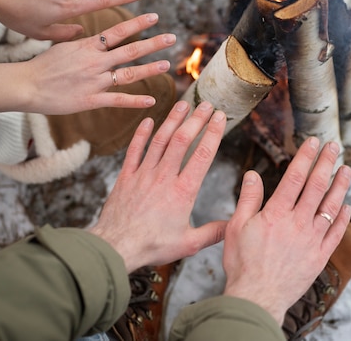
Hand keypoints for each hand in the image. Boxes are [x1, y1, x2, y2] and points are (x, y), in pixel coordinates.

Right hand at [0, 13, 174, 114]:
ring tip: (166, 64)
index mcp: (88, 46)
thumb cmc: (40, 65)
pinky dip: (135, 101)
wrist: (26, 85)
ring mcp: (95, 81)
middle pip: (130, 50)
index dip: (138, 24)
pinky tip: (151, 101)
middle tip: (172, 37)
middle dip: (153, 43)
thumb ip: (78, 41)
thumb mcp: (60, 45)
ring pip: (128, 74)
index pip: (118, 31)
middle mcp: (95, 61)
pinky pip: (118, 100)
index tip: (154, 16)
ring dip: (150, 69)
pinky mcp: (91, 99)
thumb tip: (86, 33)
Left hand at [88, 101, 227, 272]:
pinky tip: (148, 121)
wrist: (116, 246)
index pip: (202, 155)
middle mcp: (164, 177)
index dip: (213, 132)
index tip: (220, 117)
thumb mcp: (189, 243)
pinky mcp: (126, 177)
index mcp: (183, 191)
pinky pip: (134, 150)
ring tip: (182, 104)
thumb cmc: (152, 246)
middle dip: (196, 119)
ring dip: (172, 120)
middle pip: (182, 140)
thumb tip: (234, 225)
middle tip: (206, 104)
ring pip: (160, 140)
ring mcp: (143, 175)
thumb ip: (214, 232)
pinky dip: (141, 134)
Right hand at [222, 138, 350, 324]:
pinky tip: (347, 206)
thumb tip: (252, 175)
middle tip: (334, 147)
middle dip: (326, 163)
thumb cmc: (243, 263)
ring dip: (340, 186)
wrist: (257, 296)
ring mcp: (312, 240)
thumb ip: (248, 199)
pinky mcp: (319, 256)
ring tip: (347, 169)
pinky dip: (343, 218)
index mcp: (276, 213)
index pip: (295, 177)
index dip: (305, 157)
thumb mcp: (236, 227)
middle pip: (317, 187)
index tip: (313, 143)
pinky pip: (336, 233)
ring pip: (331, 207)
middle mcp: (298, 223)